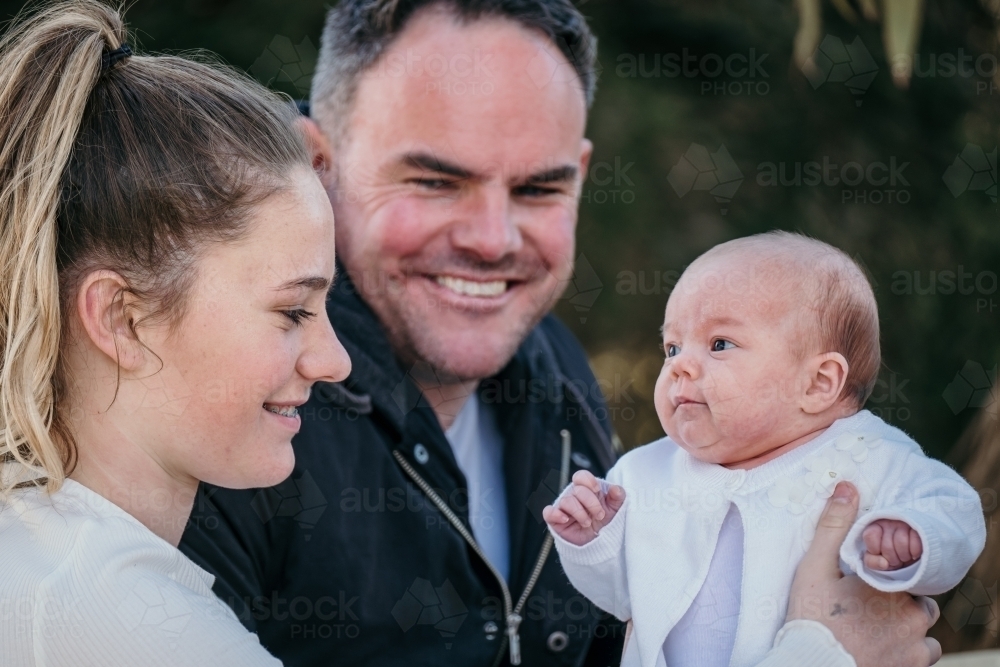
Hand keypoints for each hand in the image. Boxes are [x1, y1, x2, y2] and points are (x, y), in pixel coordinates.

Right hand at [542, 470, 625, 545]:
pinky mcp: (555, 520)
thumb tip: (615, 489)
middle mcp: (573, 496)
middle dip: (591, 503)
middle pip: (577, 490)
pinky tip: (566, 519)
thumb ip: (618, 496)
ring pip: (566, 501)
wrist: (598, 543)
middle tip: (600, 515)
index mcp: (586, 489)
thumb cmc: (605, 522)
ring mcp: (563, 508)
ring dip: (579, 513)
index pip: (581, 476)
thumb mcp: (615, 509)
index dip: (588, 480)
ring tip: (588, 523)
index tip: (597, 490)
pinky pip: (548, 512)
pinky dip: (555, 514)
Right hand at [787, 482, 940, 666]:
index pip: (908, 569)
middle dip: (899, 600)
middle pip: (917, 599)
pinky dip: (908, 651)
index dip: (887, 574)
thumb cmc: (813, 618)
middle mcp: (912, 615)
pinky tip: (882, 648)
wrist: (812, 666)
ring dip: (907, 627)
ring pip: (924, 629)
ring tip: (875, 629)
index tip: (867, 582)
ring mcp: (915, 646)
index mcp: (891, 584)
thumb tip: (848, 487)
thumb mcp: (815, 568)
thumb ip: (834, 527)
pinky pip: (924, 655)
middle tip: (868, 607)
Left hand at [863, 519, 922, 569]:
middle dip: (892, 559)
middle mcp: (888, 522)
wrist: (911, 556)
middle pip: (887, 546)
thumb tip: (884, 563)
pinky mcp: (918, 528)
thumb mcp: (878, 560)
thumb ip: (872, 562)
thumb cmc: (890, 556)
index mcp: (873, 527)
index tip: (881, 555)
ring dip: (904, 556)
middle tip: (896, 559)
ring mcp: (904, 524)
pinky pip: (916, 541)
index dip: (875, 550)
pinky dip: (915, 552)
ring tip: (904, 557)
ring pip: (902, 543)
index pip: (870, 535)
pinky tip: (913, 554)